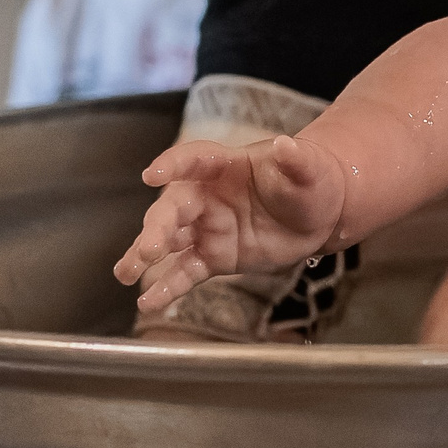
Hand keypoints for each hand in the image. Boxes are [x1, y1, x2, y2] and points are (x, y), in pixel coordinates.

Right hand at [113, 135, 348, 311]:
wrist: (321, 215)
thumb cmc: (310, 181)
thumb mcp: (310, 168)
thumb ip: (297, 159)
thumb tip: (287, 144)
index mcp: (226, 166)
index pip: (194, 159)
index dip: (173, 165)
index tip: (152, 174)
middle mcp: (207, 195)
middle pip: (173, 207)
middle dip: (157, 227)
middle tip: (149, 249)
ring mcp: (207, 228)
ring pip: (169, 240)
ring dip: (145, 254)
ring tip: (126, 273)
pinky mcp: (213, 257)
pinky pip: (186, 272)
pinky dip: (168, 287)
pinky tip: (150, 303)